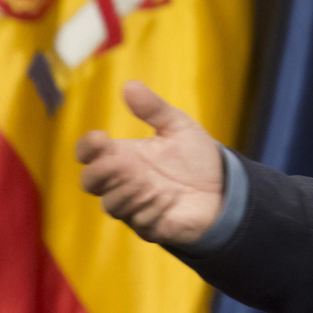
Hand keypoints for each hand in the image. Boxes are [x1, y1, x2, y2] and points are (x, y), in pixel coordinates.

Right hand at [76, 81, 224, 245]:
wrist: (224, 189)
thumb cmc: (195, 158)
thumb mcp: (178, 126)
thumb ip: (154, 108)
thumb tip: (129, 85)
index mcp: (123, 154)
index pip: (88, 153)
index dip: (87, 147)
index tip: (101, 138)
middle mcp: (123, 181)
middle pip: (90, 182)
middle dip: (100, 171)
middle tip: (122, 161)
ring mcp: (135, 205)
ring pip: (111, 205)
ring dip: (126, 191)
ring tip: (150, 182)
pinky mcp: (151, 226)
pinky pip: (140, 222)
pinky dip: (151, 209)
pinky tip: (169, 198)